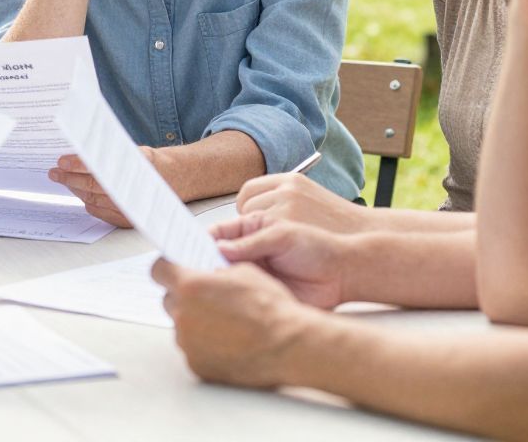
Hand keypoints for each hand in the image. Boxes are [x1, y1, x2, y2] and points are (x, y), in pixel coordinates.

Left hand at [47, 150, 163, 228]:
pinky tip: (80, 194)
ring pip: (93, 200)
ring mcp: (127, 210)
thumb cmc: (151, 163)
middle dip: (69, 178)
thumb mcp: (132, 151)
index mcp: (132, 171)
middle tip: (54, 172)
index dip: (77, 165)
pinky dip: (88, 203)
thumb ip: (108, 153)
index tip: (61, 161)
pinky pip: (100, 212)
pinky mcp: (127, 221)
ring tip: (63, 180)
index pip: (97, 170)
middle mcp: (129, 194)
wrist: (175, 181)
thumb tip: (82, 150)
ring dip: (75, 190)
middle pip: (91, 187)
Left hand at [152, 258, 309, 388]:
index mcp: (191, 286)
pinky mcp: (196, 365)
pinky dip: (204, 344)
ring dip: (195, 321)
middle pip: (170, 299)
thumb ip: (214, 270)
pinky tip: (228, 341)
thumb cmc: (271, 309)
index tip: (172, 269)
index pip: (159, 270)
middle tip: (208, 298)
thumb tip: (204, 269)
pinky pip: (192, 348)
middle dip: (185, 296)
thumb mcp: (244, 272)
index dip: (168, 268)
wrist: (289, 346)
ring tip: (225, 323)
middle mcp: (183, 314)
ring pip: (182, 325)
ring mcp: (188, 343)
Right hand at [209, 211, 350, 308]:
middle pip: (214, 256)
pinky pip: (240, 295)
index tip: (187, 248)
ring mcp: (252, 272)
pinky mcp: (260, 292)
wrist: (341, 274)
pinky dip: (232, 298)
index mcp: (249, 229)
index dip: (200, 239)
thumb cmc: (317, 247)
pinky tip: (229, 299)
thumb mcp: (281, 236)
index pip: (217, 232)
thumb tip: (219, 248)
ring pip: (224, 277)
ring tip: (212, 285)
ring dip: (217, 281)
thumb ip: (250, 242)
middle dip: (204, 262)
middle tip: (195, 270)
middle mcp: (247, 251)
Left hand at [237, 172, 370, 234]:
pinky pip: (258, 235)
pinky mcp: (287, 224)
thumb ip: (284, 200)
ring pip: (250, 221)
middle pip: (246, 204)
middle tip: (261, 237)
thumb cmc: (336, 227)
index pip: (249, 190)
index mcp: (291, 180)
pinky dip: (260, 245)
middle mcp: (286, 189)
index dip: (247, 207)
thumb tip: (254, 209)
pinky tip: (273, 253)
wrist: (362, 239)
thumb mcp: (310, 201)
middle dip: (249, 222)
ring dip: (255, 234)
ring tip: (271, 247)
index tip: (252, 221)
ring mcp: (286, 206)